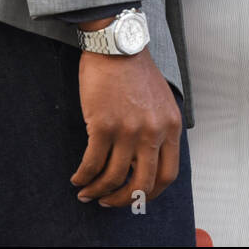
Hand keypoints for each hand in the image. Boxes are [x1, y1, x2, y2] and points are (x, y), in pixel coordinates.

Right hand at [71, 44, 181, 206]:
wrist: (117, 47)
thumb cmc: (136, 72)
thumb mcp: (161, 102)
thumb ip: (159, 129)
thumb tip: (145, 160)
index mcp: (171, 127)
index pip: (168, 174)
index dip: (150, 193)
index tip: (136, 197)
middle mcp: (153, 132)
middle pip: (143, 184)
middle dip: (123, 200)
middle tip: (108, 202)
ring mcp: (129, 130)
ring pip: (114, 178)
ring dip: (98, 191)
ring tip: (87, 192)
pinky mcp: (103, 126)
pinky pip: (92, 163)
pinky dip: (83, 176)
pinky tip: (78, 178)